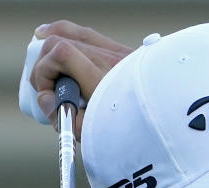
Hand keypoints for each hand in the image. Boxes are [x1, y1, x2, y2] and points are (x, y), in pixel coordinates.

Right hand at [30, 20, 132, 135]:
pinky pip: (87, 34)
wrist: (170, 123)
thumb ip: (63, 116)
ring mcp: (118, 53)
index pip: (61, 53)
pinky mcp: (122, 53)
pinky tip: (48, 35)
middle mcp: (110, 60)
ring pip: (72, 32)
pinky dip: (66, 35)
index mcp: (103, 80)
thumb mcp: (93, 134)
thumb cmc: (133, 133)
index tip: (48, 97)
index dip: (44, 73)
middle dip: (43, 64)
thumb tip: (46, 100)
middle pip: (60, 41)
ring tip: (39, 60)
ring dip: (50, 46)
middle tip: (46, 89)